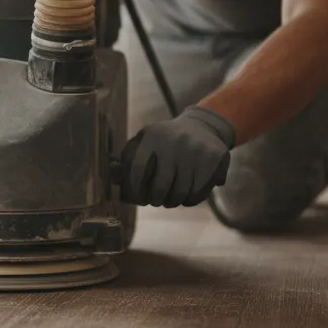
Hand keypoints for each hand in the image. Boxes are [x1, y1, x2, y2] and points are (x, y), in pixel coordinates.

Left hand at [121, 106, 235, 207]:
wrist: (204, 126)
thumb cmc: (167, 140)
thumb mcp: (146, 140)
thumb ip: (129, 157)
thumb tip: (113, 176)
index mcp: (153, 136)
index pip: (138, 170)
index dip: (135, 190)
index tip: (138, 198)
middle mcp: (175, 142)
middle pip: (160, 188)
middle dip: (155, 199)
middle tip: (156, 200)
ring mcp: (196, 150)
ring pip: (180, 194)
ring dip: (173, 202)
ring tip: (170, 198)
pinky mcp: (213, 159)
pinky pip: (198, 193)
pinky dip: (189, 200)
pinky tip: (186, 194)